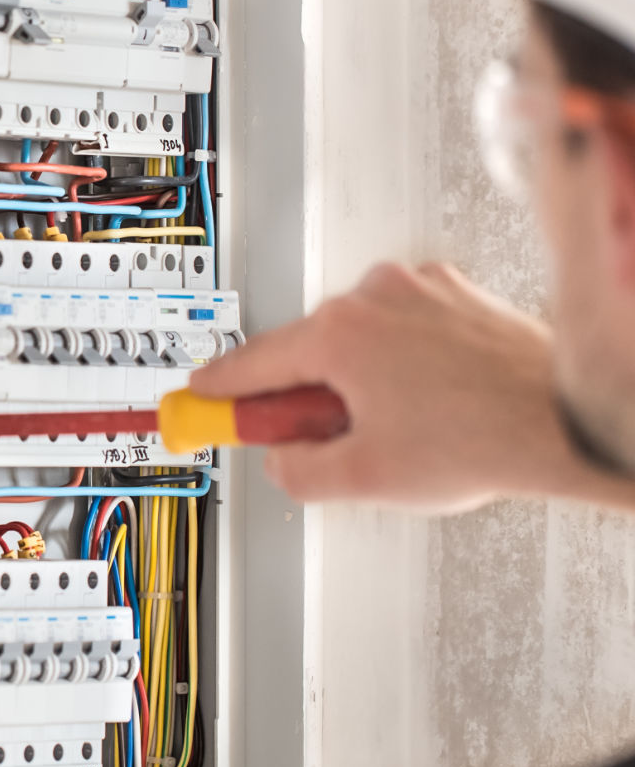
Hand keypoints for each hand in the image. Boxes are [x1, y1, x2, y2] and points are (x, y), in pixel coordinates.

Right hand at [191, 262, 595, 510]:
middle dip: (307, 396)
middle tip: (325, 439)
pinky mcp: (450, 291)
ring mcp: (416, 288)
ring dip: (358, 378)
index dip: (218, 388)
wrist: (569, 416)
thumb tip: (279, 457)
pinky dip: (398, 359)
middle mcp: (373, 296)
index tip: (198, 397)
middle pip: (305, 348)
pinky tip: (428, 398)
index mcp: (340, 334)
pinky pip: (400, 325)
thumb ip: (297, 471)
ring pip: (356, 337)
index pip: (251, 362)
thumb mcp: (365, 479)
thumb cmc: (483, 439)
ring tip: (400, 424)